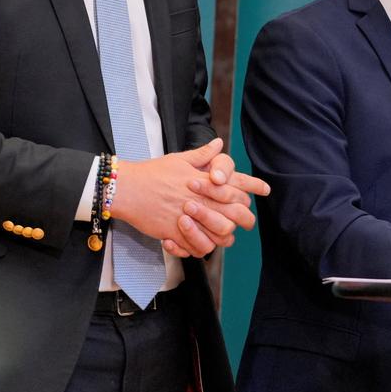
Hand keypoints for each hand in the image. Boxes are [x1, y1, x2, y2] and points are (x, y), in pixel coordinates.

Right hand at [110, 139, 264, 256]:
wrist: (126, 189)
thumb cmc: (152, 172)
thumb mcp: (179, 159)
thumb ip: (202, 155)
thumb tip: (218, 143)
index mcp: (203, 181)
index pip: (236, 188)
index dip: (253, 188)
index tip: (265, 189)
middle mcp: (199, 200)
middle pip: (235, 215)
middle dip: (244, 220)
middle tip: (244, 222)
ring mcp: (188, 218)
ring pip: (220, 235)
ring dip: (223, 237)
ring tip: (220, 235)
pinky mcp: (175, 233)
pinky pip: (196, 248)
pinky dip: (201, 248)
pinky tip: (200, 244)